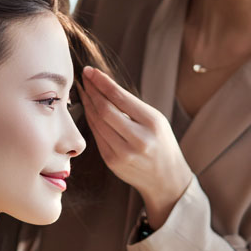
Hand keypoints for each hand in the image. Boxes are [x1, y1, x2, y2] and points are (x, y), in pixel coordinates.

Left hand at [79, 66, 191, 228]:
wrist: (166, 179)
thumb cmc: (162, 144)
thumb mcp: (156, 121)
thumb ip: (132, 107)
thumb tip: (104, 86)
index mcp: (152, 123)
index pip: (120, 97)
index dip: (102, 82)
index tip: (91, 71)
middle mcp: (138, 139)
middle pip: (105, 109)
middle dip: (91, 91)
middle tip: (84, 78)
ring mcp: (123, 153)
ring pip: (97, 122)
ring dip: (87, 104)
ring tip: (84, 90)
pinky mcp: (112, 162)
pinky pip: (96, 135)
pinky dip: (91, 120)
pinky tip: (88, 109)